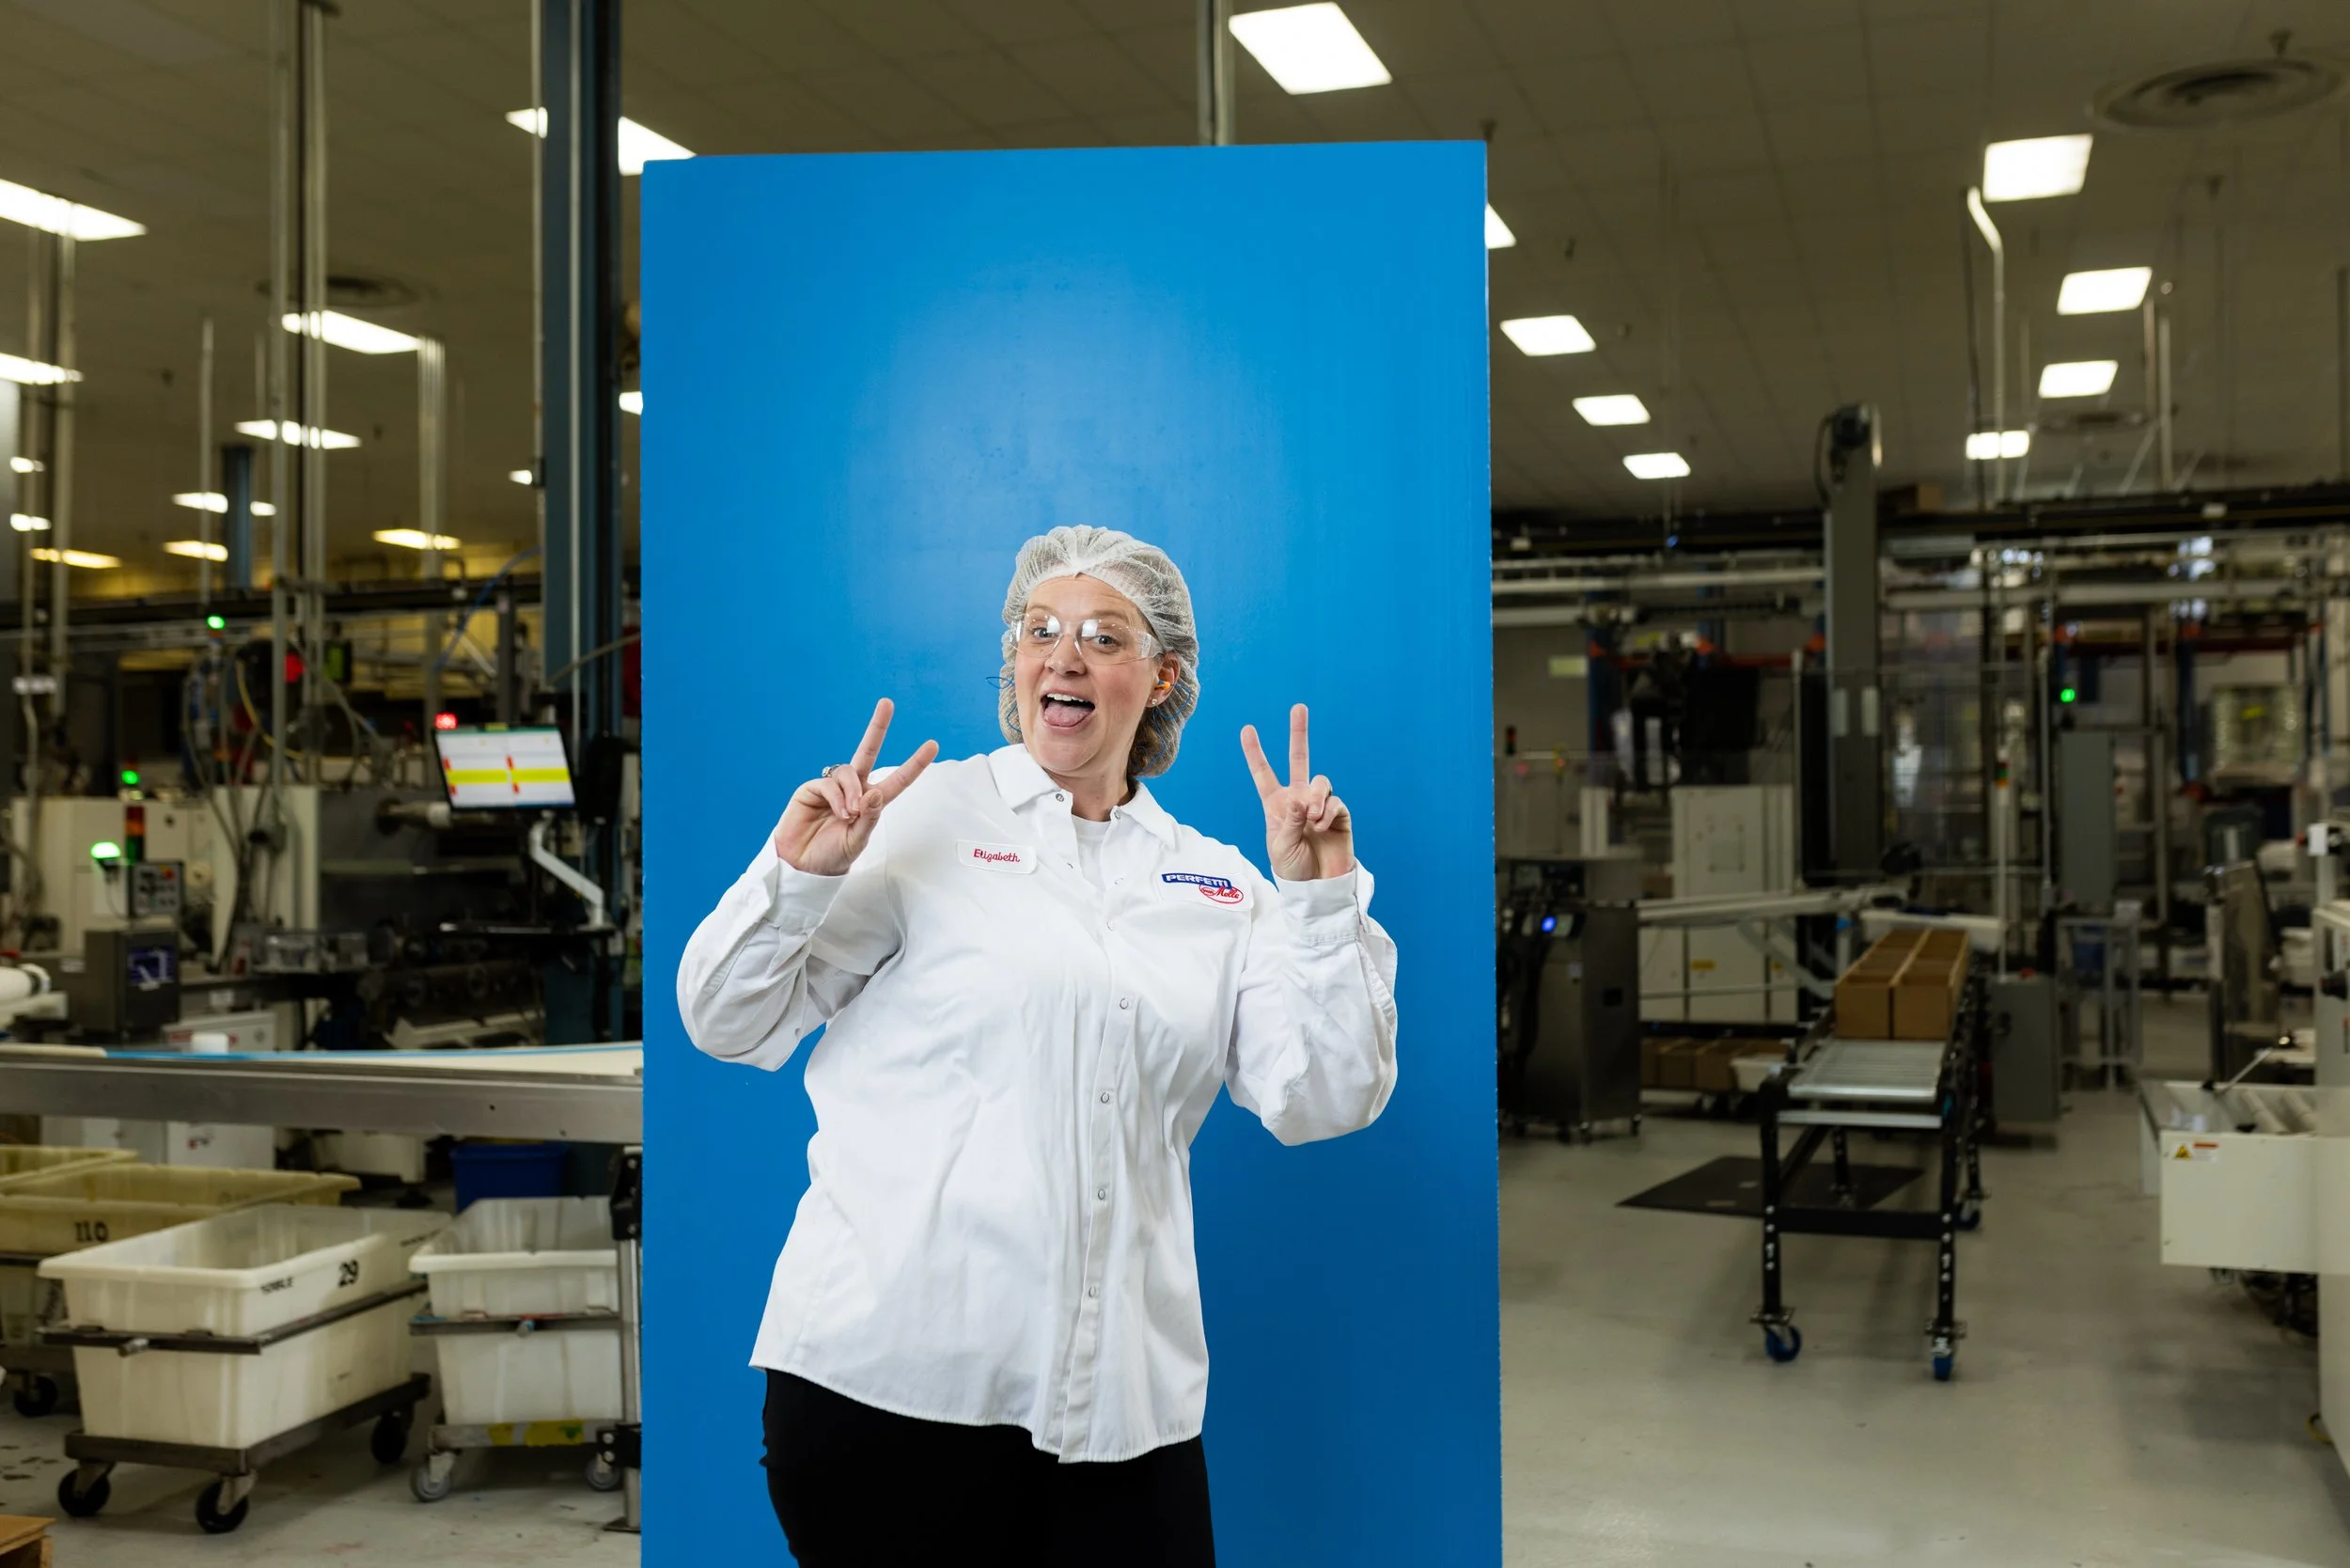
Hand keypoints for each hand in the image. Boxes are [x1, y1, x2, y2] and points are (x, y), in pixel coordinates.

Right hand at [774, 699, 938, 876]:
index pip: (897, 780)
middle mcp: (854, 790)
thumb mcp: (857, 841)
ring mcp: (833, 787)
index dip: (914, 764)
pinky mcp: (812, 788)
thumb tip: (874, 793)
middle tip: (887, 703)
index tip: (932, 745)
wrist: (802, 865)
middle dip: (877, 727)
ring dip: (853, 792)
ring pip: (850, 772)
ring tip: (850, 814)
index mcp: (872, 803)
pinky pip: (830, 783)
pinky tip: (839, 812)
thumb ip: (869, 819)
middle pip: (868, 752)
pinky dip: (838, 797)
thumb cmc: (832, 856)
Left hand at [1240, 704, 1353, 881]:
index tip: (1247, 730)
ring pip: (1319, 781)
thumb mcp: (1281, 847)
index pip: (1263, 774)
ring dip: (1315, 798)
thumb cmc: (1293, 869)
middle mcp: (1298, 799)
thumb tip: (1301, 798)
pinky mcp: (1339, 814)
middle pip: (1298, 760)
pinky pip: (1334, 801)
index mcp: (1276, 805)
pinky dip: (1327, 812)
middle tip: (1299, 707)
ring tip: (1312, 820)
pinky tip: (1322, 826)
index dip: (1255, 753)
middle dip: (1299, 733)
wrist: (1318, 886)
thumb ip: (1289, 821)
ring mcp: (1319, 804)